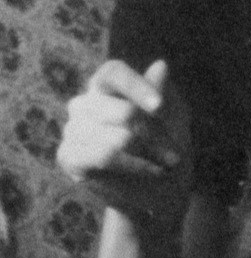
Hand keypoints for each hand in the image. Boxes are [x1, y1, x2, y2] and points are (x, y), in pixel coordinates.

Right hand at [58, 58, 188, 227]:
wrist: (159, 193)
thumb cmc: (167, 149)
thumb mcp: (174, 120)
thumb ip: (164, 94)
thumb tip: (161, 64)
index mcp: (107, 87)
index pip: (113, 73)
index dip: (136, 86)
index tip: (160, 107)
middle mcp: (84, 103)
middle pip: (125, 112)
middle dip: (157, 137)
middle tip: (174, 154)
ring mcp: (72, 129)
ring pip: (118, 138)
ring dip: (151, 155)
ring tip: (163, 165)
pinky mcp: (68, 156)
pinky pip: (104, 157)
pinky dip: (135, 166)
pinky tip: (150, 171)